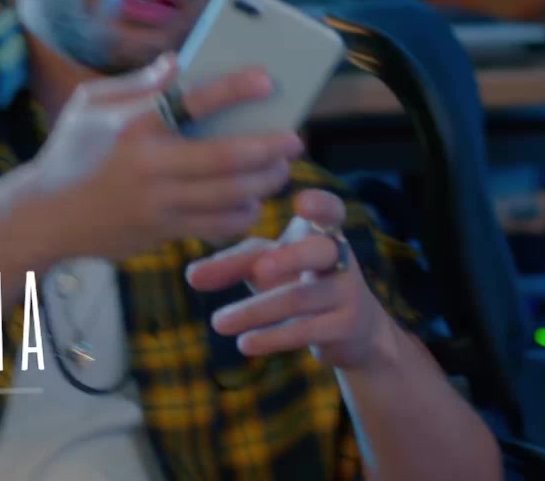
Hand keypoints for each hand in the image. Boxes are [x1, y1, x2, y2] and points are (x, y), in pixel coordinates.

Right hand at [36, 53, 304, 260]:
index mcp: (134, 125)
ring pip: (229, 197)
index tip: (267, 80)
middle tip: (295, 140)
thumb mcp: (91, 105)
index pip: (195, 101)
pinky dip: (240, 216)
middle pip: (227, 158)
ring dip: (264, 184)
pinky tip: (250, 203)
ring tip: (279, 170)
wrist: (43, 216)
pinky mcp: (162, 232)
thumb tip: (179, 60)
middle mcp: (150, 165)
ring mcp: (157, 204)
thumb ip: (138, 83)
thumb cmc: (71, 151)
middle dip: (270, 149)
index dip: (236, 88)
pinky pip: (215, 227)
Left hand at [184, 189, 398, 369]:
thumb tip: (191, 274)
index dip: (321, 205)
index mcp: (324, 232)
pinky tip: (244, 343)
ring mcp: (347, 292)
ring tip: (218, 322)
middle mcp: (341, 258)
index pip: (331, 211)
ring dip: (255, 310)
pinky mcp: (345, 326)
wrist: (353, 331)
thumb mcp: (269, 265)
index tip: (301, 201)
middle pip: (318, 251)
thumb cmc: (301, 282)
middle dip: (289, 258)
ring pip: (300, 298)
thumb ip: (232, 264)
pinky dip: (272, 337)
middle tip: (258, 270)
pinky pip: (306, 330)